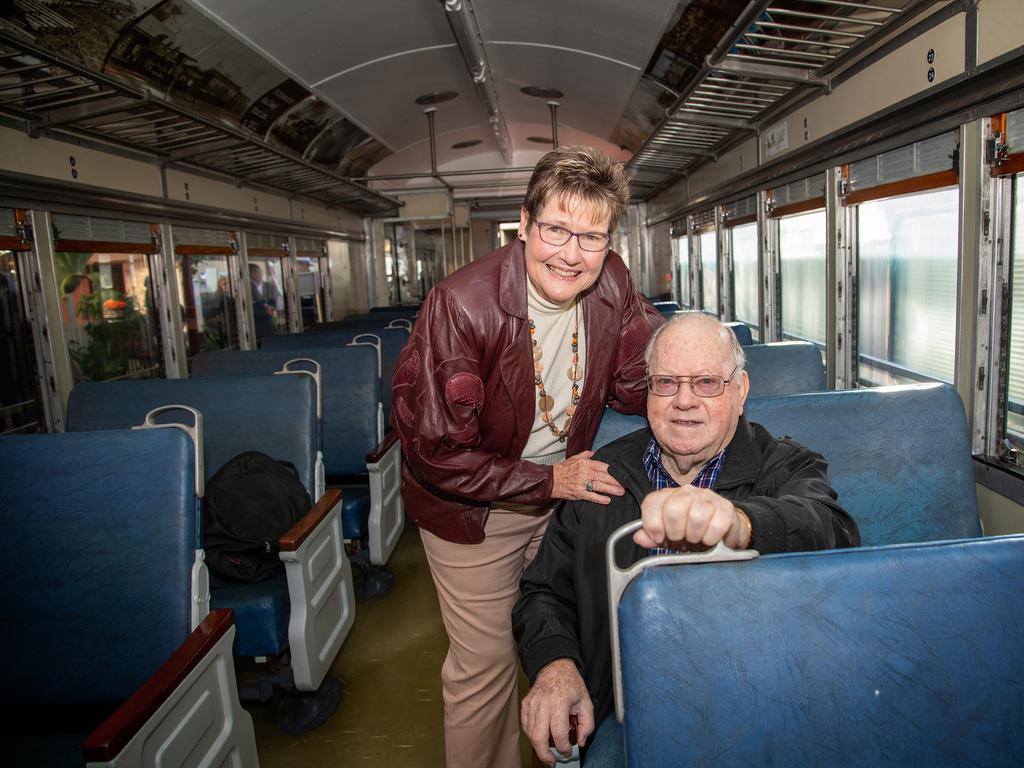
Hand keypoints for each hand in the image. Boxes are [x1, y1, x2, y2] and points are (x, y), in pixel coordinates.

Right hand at [521, 659, 594, 764]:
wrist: (555, 667)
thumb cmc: (571, 684)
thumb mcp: (586, 702)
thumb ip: (587, 724)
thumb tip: (580, 741)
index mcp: (559, 702)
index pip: (559, 732)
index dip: (564, 747)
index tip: (568, 751)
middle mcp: (543, 703)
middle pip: (539, 737)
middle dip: (545, 754)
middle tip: (553, 761)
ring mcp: (532, 704)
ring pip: (530, 733)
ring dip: (539, 747)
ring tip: (548, 752)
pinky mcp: (525, 705)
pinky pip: (526, 726)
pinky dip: (532, 735)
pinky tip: (541, 737)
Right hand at [552, 451, 624, 504]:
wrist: (551, 479)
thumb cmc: (562, 469)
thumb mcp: (574, 458)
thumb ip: (586, 455)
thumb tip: (595, 453)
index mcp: (585, 463)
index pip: (603, 467)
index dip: (613, 471)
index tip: (621, 474)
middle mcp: (585, 473)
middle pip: (604, 477)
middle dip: (615, 481)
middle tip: (625, 485)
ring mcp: (582, 483)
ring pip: (599, 486)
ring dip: (611, 489)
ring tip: (620, 492)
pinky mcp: (578, 492)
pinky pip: (591, 496)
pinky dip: (599, 498)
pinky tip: (607, 500)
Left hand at [634, 486, 749, 549]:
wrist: (721, 529)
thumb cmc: (690, 532)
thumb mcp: (667, 536)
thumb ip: (651, 537)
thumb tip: (638, 537)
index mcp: (667, 496)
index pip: (652, 503)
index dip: (652, 525)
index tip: (659, 538)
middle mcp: (686, 492)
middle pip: (673, 510)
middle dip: (675, 533)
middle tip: (681, 539)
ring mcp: (707, 497)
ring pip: (696, 518)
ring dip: (695, 537)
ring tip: (697, 539)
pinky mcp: (726, 507)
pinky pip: (717, 525)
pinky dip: (712, 538)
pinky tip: (711, 539)